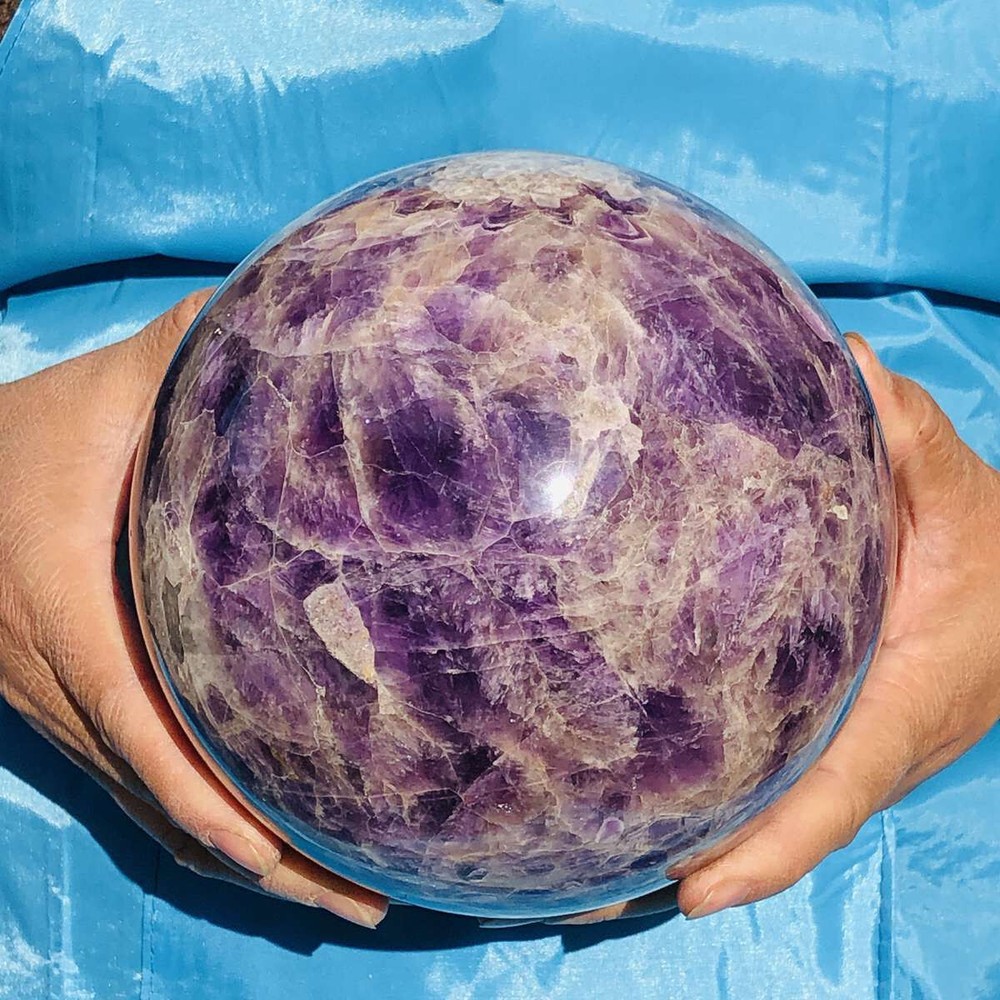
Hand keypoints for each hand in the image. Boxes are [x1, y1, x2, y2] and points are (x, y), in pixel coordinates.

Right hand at [0, 292, 387, 928]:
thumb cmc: (17, 439)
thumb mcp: (101, 391)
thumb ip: (183, 359)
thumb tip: (278, 321)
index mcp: (69, 618)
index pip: (146, 736)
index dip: (214, 806)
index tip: (290, 855)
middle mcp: (62, 687)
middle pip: (166, 802)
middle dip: (264, 864)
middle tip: (365, 899)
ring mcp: (64, 710)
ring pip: (154, 811)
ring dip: (243, 863)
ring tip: (341, 894)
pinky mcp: (73, 709)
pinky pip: (142, 787)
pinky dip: (203, 830)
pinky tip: (268, 848)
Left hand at [484, 334, 999, 927]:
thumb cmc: (991, 549)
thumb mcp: (960, 491)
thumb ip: (911, 438)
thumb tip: (850, 371)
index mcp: (906, 701)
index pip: (838, 791)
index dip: (771, 847)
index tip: (692, 888)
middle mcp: (869, 740)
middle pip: (783, 819)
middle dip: (705, 856)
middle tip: (596, 879)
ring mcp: (848, 741)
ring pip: (771, 804)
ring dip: (698, 836)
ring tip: (596, 857)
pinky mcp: (829, 721)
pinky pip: (768, 769)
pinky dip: (713, 794)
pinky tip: (640, 787)